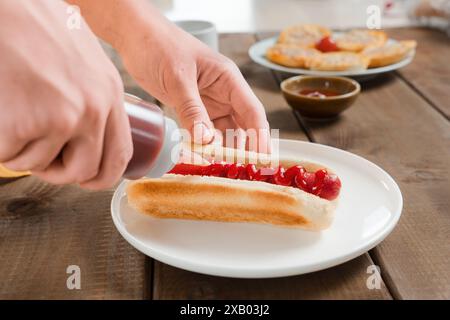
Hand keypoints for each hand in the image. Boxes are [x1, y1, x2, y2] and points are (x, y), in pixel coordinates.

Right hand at [0, 1, 131, 188]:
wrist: (5, 6)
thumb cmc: (36, 26)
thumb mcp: (83, 61)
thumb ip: (92, 97)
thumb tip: (89, 136)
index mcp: (110, 93)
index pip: (120, 154)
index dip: (103, 176)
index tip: (89, 180)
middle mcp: (92, 108)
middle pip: (83, 170)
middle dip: (58, 172)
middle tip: (39, 156)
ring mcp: (62, 117)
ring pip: (40, 163)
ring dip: (22, 150)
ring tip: (15, 114)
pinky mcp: (27, 121)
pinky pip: (10, 155)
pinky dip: (1, 143)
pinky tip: (2, 112)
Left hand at [117, 17, 270, 151]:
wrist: (136, 38)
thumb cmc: (160, 45)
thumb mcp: (178, 78)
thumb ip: (192, 109)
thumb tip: (207, 140)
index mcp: (228, 79)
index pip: (252, 111)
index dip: (259, 136)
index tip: (262, 157)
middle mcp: (223, 93)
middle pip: (242, 124)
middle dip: (244, 147)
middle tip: (244, 170)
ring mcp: (208, 102)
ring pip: (224, 131)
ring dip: (223, 149)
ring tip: (221, 166)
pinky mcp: (193, 109)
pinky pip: (204, 132)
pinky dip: (204, 145)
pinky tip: (202, 157)